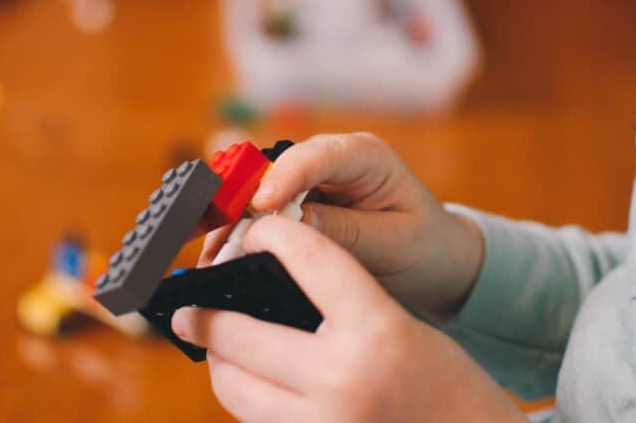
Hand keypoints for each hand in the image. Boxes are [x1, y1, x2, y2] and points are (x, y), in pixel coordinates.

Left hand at [175, 216, 524, 422]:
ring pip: (234, 387)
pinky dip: (246, 398)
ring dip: (218, 361)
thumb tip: (269, 285)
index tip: (253, 231)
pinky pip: (255, 422)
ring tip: (216, 346)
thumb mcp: (403, 327)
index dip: (272, 235)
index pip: (309, 259)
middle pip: (241, 332)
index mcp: (377, 332)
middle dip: (206, 314)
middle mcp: (343, 380)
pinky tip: (250, 381)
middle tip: (188, 306)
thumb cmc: (447, 385)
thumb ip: (342, 304)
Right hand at [200, 133, 482, 322]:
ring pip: (257, 190)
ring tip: (211, 255)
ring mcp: (309, 179)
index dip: (284, 177)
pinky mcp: (295, 202)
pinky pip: (258, 212)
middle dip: (242, 200)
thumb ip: (346, 231)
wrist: (434, 258)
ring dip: (232, 221)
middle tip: (218, 236)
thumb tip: (293, 225)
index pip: (317, 156)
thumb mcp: (393, 242)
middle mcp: (329, 159)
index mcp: (364, 156)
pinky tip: (221, 257)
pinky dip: (239, 234)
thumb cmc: (423, 245)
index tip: (261, 205)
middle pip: (274, 168)